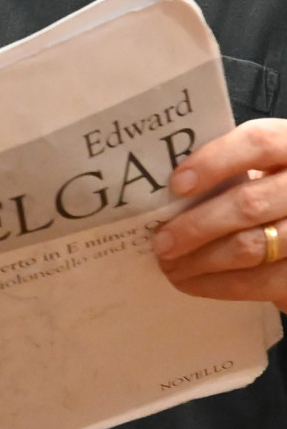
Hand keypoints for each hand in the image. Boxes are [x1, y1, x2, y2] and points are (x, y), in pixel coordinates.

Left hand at [154, 120, 286, 303]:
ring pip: (251, 246)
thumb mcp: (260, 169)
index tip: (176, 185)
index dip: (215, 162)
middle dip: (196, 226)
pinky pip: (261, 281)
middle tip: (160, 242)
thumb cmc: (268, 191)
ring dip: (201, 260)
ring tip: (169, 266)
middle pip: (249, 204)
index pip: (258, 143)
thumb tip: (164, 197)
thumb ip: (227, 173)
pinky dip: (218, 285)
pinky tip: (192, 282)